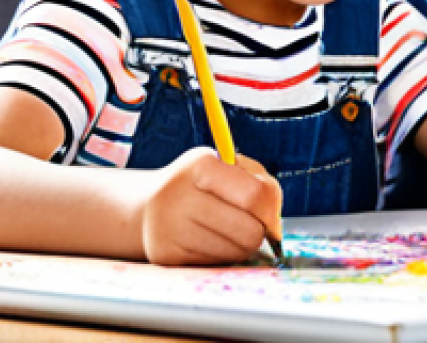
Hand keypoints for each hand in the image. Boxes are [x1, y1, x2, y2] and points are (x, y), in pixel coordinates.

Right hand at [140, 147, 281, 265]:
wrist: (150, 203)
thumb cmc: (201, 182)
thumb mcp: (227, 166)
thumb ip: (259, 184)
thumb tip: (276, 226)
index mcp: (200, 164)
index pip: (254, 195)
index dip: (271, 210)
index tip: (271, 216)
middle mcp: (180, 194)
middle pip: (248, 230)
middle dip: (259, 231)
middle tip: (252, 224)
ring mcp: (169, 226)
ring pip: (234, 252)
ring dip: (241, 244)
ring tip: (227, 229)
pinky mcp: (165, 254)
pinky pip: (215, 263)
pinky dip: (221, 254)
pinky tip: (209, 239)